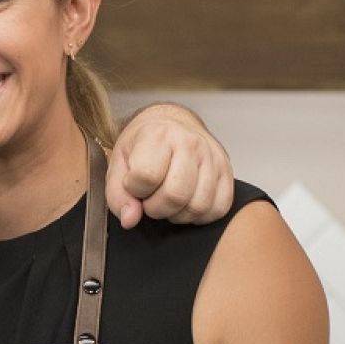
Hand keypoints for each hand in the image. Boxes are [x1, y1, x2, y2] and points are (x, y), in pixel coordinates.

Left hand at [106, 102, 234, 227]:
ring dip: (178, 214)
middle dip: (156, 208)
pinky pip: (218, 209)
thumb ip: (117, 194)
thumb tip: (131, 219)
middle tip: (150, 199)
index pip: (146, 177)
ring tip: (168, 200)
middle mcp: (191, 143)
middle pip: (175, 196)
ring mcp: (213, 157)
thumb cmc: (144, 144)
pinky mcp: (227, 172)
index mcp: (159, 136)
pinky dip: (200, 215)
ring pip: (198, 206)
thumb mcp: (118, 163)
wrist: (172, 124)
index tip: (134, 185)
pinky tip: (187, 203)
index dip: (135, 191)